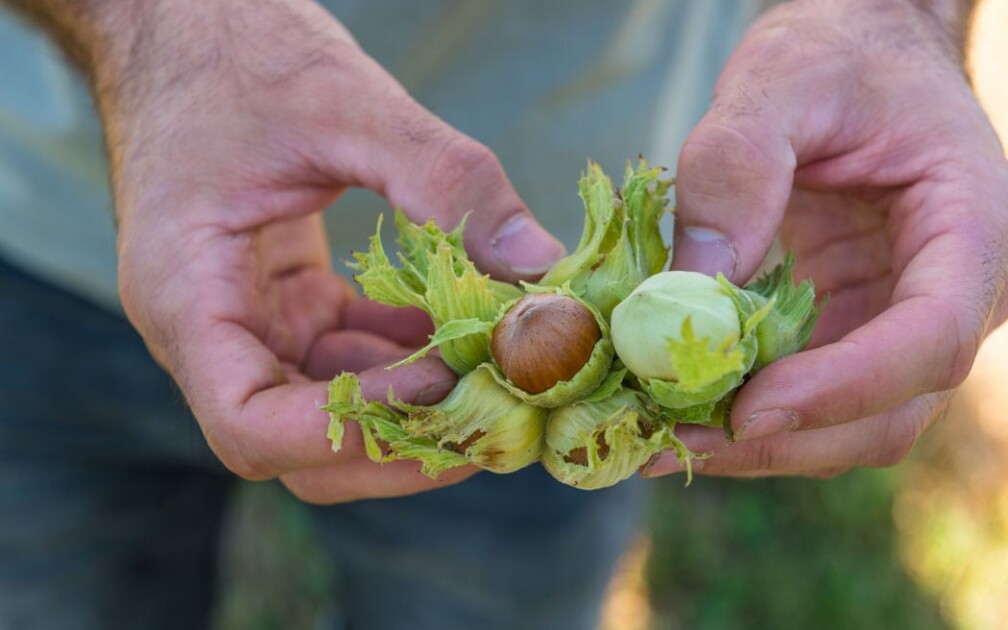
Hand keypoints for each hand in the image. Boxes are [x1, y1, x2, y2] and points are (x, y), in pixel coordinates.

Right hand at [97, 0, 564, 501]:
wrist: (184, 22)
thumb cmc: (238, 52)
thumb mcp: (347, 105)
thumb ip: (447, 183)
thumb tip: (543, 267)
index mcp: (187, 294)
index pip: (250, 426)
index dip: (351, 426)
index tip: (440, 385)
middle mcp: (209, 329)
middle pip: (299, 445)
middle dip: (399, 442)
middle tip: (496, 417)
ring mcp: (248, 320)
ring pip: (332, 409)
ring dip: (417, 402)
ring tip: (499, 372)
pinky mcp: (287, 301)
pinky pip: (350, 356)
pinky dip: (409, 355)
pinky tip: (466, 329)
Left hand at [646, 0, 1007, 477]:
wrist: (851, 54)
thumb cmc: (835, 53)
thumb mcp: (782, 78)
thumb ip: (739, 165)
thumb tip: (694, 284)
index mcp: (970, 227)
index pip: (931, 337)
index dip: (845, 386)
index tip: (751, 407)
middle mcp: (946, 292)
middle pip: (890, 409)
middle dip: (787, 438)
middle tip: (677, 443)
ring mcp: (894, 318)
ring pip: (846, 423)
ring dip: (758, 441)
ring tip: (662, 436)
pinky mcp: (845, 326)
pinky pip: (805, 393)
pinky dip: (744, 410)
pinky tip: (677, 405)